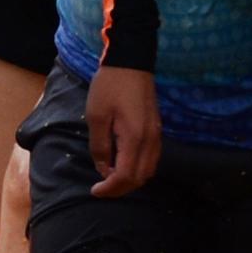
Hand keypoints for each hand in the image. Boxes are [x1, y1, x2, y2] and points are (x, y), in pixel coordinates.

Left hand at [85, 64, 159, 197]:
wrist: (131, 61)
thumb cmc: (110, 86)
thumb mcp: (96, 116)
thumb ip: (100, 146)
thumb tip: (103, 169)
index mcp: (135, 138)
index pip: (126, 176)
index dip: (111, 188)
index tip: (95, 190)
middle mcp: (151, 140)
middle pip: (140, 178)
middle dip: (121, 188)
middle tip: (101, 188)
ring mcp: (156, 135)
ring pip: (149, 170)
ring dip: (131, 179)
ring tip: (110, 178)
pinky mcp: (156, 129)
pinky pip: (151, 158)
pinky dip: (138, 168)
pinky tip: (122, 163)